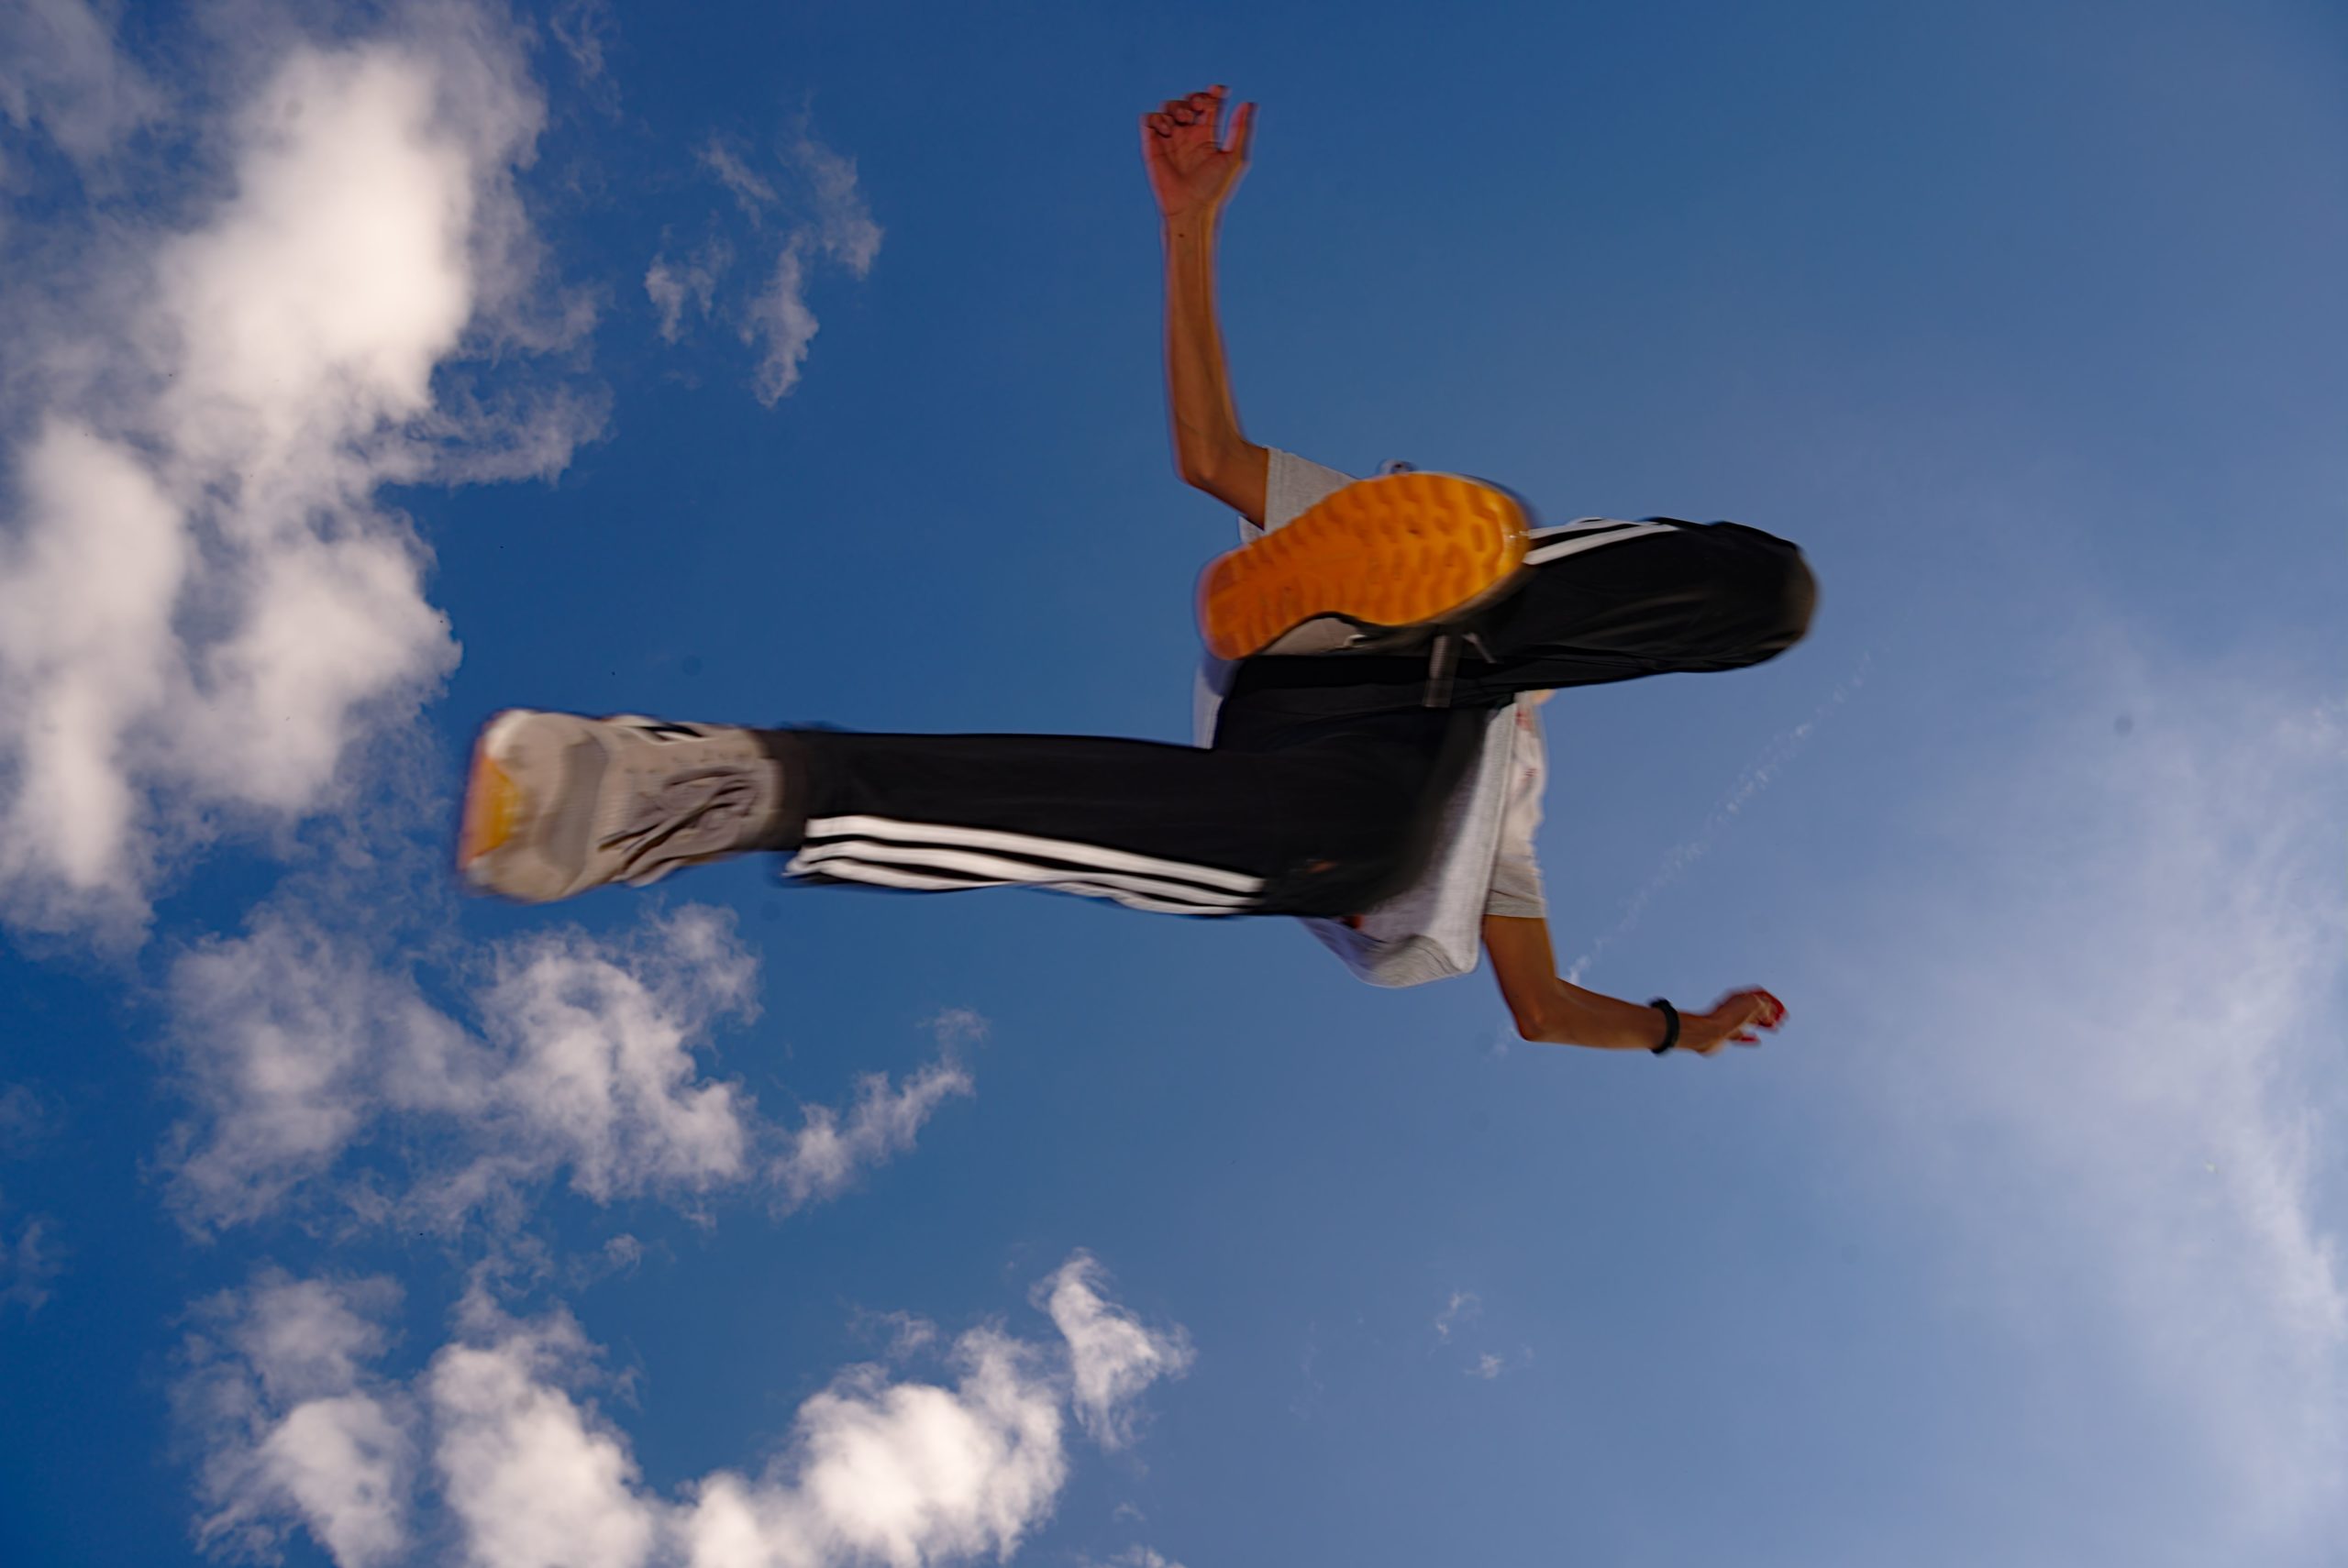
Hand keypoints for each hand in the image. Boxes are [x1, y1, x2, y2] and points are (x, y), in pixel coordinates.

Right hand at [1141, 84, 1254, 222]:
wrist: (1191, 208)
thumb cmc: (1215, 188)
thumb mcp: (1234, 157)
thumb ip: (1240, 129)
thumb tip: (1249, 103)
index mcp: (1208, 135)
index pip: (1210, 104)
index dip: (1214, 93)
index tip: (1218, 92)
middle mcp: (1188, 135)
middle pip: (1188, 100)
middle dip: (1193, 97)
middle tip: (1198, 107)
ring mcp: (1170, 139)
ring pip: (1168, 106)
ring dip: (1176, 106)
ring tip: (1183, 121)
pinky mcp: (1152, 146)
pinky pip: (1149, 119)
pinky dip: (1157, 118)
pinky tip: (1167, 130)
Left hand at [1673, 989, 1786, 1055]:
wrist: (1707, 1033)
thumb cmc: (1728, 1018)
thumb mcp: (1752, 1006)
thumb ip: (1764, 1005)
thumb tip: (1770, 1011)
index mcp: (1739, 997)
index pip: (1760, 995)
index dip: (1773, 1002)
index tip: (1783, 1011)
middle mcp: (1734, 1008)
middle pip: (1756, 1008)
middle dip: (1770, 1013)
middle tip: (1782, 1020)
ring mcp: (1730, 1022)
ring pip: (1750, 1021)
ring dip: (1763, 1024)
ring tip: (1775, 1029)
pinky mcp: (1726, 1035)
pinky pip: (1741, 1035)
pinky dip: (1750, 1037)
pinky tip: (1757, 1040)